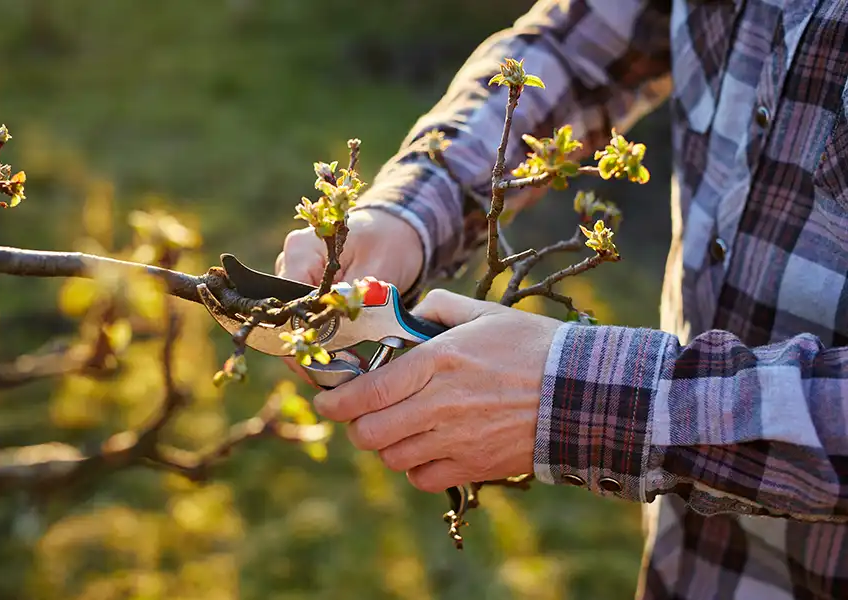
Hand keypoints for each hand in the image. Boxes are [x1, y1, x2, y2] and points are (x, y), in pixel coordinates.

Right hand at [274, 208, 424, 385]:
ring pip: (297, 322)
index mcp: (301, 251)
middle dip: (311, 348)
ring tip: (345, 371)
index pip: (287, 303)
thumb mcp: (379, 269)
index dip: (303, 337)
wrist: (400, 228)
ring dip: (318, 346)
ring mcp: (296, 276)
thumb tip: (336, 335)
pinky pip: (309, 319)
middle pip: (287, 316)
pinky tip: (345, 358)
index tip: (326, 362)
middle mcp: (290, 263)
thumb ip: (355, 299)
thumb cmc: (390, 241)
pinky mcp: (308, 289)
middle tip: (338, 376)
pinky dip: (325, 338)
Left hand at [312, 289, 561, 492]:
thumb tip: (410, 313)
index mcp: (437, 362)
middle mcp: (440, 404)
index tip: (326, 400)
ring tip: (398, 429)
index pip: (367, 391)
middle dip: (356, 427)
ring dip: (386, 445)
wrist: (581, 392)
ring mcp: (456, 440)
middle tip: (362, 415)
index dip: (335, 401)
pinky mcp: (474, 465)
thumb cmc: (533, 346)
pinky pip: (423, 479)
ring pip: (392, 457)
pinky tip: (425, 449)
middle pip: (369, 433)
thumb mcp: (485, 314)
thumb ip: (440, 307)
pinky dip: (415, 467)